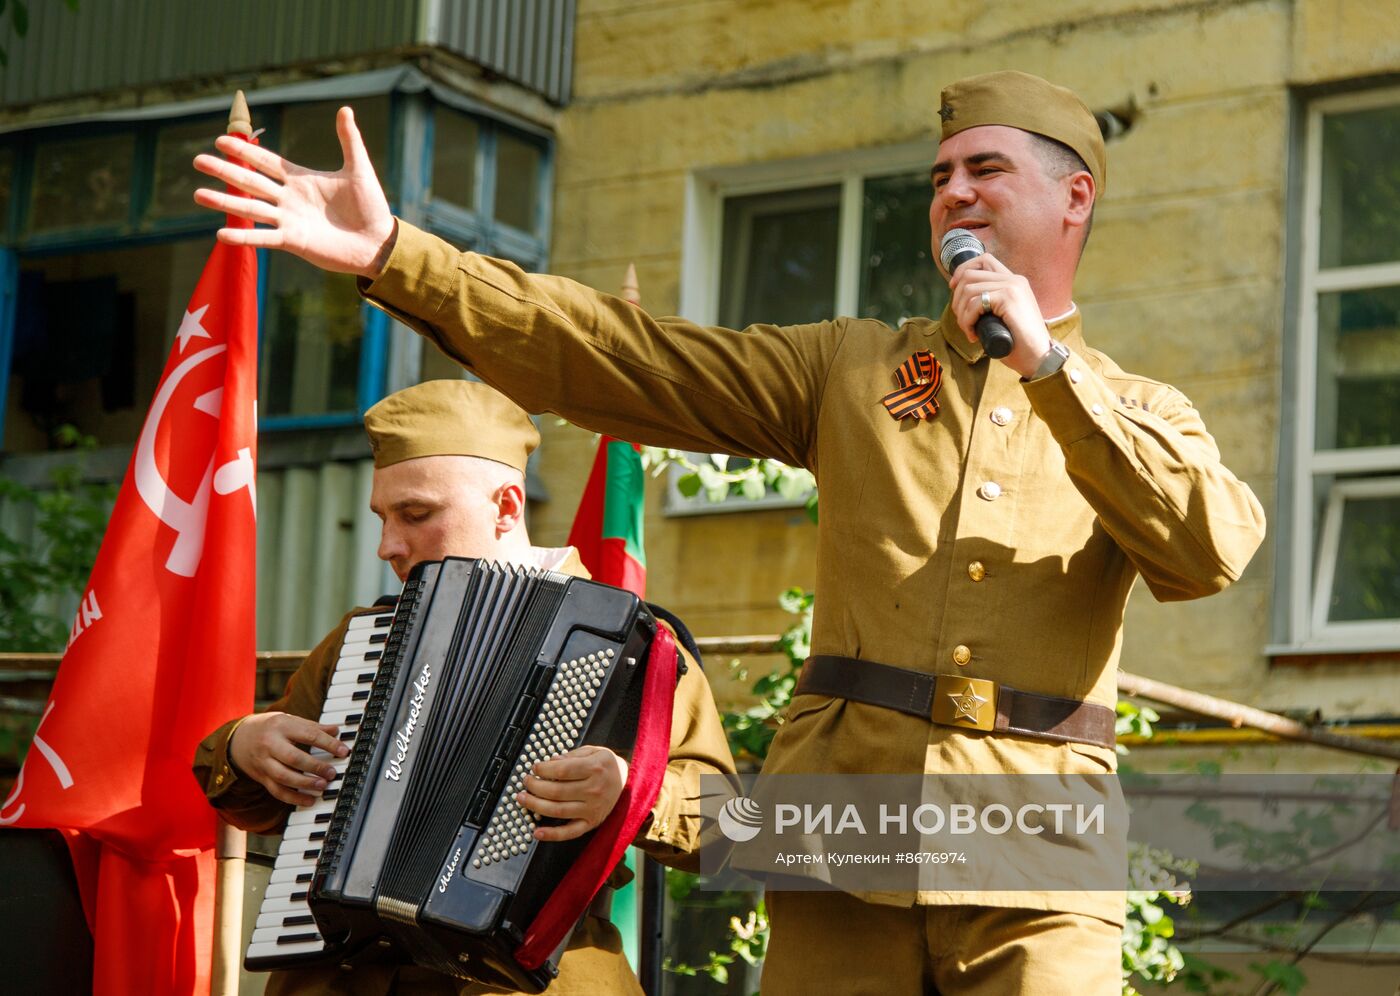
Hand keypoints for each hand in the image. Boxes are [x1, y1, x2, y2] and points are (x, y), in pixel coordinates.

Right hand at [192, 106, 397, 277]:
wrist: (379, 242)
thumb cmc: (371, 207)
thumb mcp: (359, 169)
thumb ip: (349, 140)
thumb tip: (344, 108)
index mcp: (301, 179)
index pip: (266, 161)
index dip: (245, 151)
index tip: (221, 139)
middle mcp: (289, 198)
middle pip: (250, 182)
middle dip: (225, 171)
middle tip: (197, 160)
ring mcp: (289, 220)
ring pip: (251, 209)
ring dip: (225, 201)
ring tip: (198, 194)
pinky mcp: (294, 241)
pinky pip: (264, 238)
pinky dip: (244, 237)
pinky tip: (220, 233)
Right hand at [228, 711, 349, 807]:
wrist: (238, 738)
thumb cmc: (270, 728)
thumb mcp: (289, 720)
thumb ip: (312, 726)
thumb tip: (336, 730)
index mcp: (281, 726)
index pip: (308, 734)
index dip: (328, 743)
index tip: (344, 751)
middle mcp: (270, 744)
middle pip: (293, 758)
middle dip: (314, 767)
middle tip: (332, 773)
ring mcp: (264, 762)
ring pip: (283, 777)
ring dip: (305, 784)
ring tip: (322, 786)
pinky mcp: (262, 778)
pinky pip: (277, 791)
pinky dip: (294, 798)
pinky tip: (309, 800)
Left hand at [517, 745, 628, 841]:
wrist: (628, 782)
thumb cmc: (607, 765)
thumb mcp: (594, 751)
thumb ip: (572, 756)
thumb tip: (550, 762)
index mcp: (595, 769)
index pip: (562, 770)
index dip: (543, 770)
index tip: (534, 768)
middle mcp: (594, 790)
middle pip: (556, 791)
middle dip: (535, 786)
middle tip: (526, 782)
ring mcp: (592, 809)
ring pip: (558, 810)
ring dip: (535, 805)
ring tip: (523, 799)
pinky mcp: (591, 823)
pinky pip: (570, 832)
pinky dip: (552, 835)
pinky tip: (537, 832)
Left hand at [948, 252, 1052, 379]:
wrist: (1039, 357)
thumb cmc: (1018, 343)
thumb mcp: (1003, 316)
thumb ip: (991, 303)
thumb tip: (963, 299)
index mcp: (1014, 281)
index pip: (984, 260)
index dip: (962, 271)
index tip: (953, 288)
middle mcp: (1014, 279)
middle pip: (970, 274)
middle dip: (957, 298)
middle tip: (963, 320)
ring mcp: (1012, 287)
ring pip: (969, 289)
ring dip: (961, 313)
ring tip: (969, 329)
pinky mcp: (1008, 298)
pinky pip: (975, 303)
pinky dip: (967, 321)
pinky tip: (973, 335)